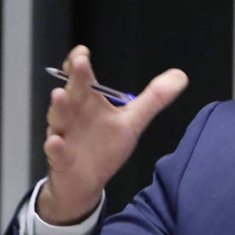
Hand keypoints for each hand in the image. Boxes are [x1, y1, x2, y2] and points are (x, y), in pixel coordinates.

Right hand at [39, 45, 187, 224]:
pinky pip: (56, 152)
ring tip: (59, 94)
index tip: (83, 52)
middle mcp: (73, 115)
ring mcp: (65, 135)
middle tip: (78, 61)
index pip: (82, 77)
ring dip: (59, 107)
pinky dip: (55, 146)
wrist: (85, 182)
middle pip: (73, 92)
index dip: (80, 63)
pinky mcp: (60, 159)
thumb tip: (180, 76)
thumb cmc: (104, 147)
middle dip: (74, 77)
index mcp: (88, 102)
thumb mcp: (132, 121)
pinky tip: (55, 141)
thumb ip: (154, 99)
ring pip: (59, 119)